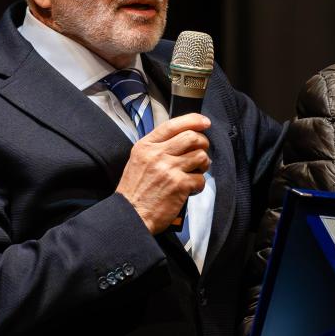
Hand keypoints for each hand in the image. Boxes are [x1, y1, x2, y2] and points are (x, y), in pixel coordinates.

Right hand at [116, 113, 210, 233]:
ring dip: (203, 165)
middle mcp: (157, 154)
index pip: (173, 125)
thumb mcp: (138, 160)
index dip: (193, 120)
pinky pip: (200, 178)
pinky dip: (198, 185)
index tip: (204, 122)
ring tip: (195, 172)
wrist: (130, 215)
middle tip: (201, 153)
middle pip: (192, 137)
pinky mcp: (179, 185)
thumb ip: (157, 148)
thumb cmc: (135, 191)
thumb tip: (183, 139)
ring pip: (200, 156)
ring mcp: (169, 169)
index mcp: (146, 146)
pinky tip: (190, 189)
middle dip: (203, 144)